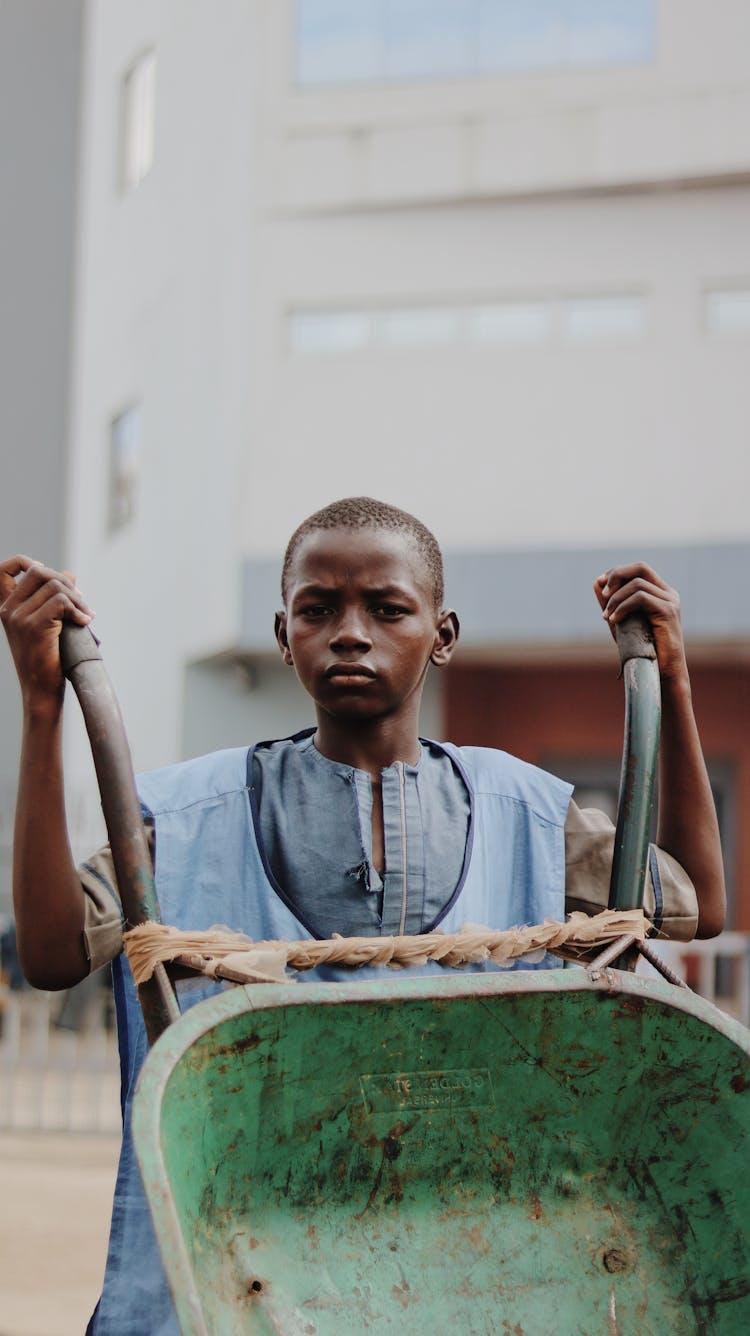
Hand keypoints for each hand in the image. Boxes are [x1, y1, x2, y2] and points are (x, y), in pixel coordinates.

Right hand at [0, 557, 93, 708]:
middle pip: (39, 571)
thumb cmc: (47, 660)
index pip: (5, 569)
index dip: (26, 561)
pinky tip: (85, 622)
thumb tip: (70, 574)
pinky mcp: (34, 626)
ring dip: (78, 599)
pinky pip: (61, 601)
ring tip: (86, 615)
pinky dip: (78, 609)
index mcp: (6, 608)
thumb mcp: (48, 624)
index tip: (49, 575)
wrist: (41, 691)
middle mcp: (8, 610)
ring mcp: (19, 617)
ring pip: (55, 586)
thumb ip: (54, 598)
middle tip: (80, 601)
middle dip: (65, 582)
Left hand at [593, 562, 686, 682]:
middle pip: (641, 567)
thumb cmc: (641, 650)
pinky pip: (640, 598)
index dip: (617, 572)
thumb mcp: (621, 622)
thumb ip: (611, 603)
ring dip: (616, 599)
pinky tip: (613, 620)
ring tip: (606, 616)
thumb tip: (596, 583)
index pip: (638, 570)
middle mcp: (668, 594)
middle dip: (617, 575)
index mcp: (660, 593)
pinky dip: (623, 607)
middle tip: (603, 593)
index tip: (600, 584)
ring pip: (637, 584)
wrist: (660, 673)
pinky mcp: (668, 611)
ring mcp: (670, 601)